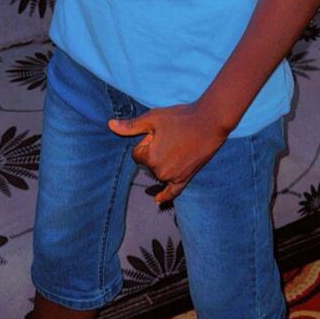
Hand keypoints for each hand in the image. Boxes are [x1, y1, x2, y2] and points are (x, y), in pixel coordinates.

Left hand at [107, 102, 228, 204]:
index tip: (160, 133)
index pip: (137, 153)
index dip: (147, 141)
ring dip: (162, 163)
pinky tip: (157, 200)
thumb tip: (110, 126)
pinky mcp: (185, 178)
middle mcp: (160, 171)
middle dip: (154, 151)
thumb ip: (131, 126)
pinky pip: (173, 191)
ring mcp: (173, 177)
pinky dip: (164, 196)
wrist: (209, 122)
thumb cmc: (180, 118)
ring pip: (158, 172)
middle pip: (147, 164)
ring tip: (177, 145)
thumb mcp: (153, 118)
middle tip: (171, 137)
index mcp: (150, 157)